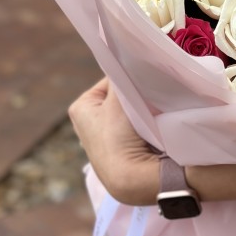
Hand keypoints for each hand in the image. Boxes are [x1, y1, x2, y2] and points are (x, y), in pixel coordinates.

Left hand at [68, 77, 159, 205]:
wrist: (130, 178)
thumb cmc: (119, 136)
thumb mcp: (119, 99)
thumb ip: (121, 76)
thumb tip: (128, 57)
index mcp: (81, 108)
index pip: (112, 80)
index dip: (129, 79)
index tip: (146, 80)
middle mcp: (88, 122)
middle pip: (120, 96)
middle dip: (135, 95)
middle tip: (152, 93)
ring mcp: (104, 138)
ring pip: (129, 110)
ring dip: (142, 109)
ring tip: (155, 109)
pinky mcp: (120, 150)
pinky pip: (135, 126)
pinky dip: (144, 123)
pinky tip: (154, 123)